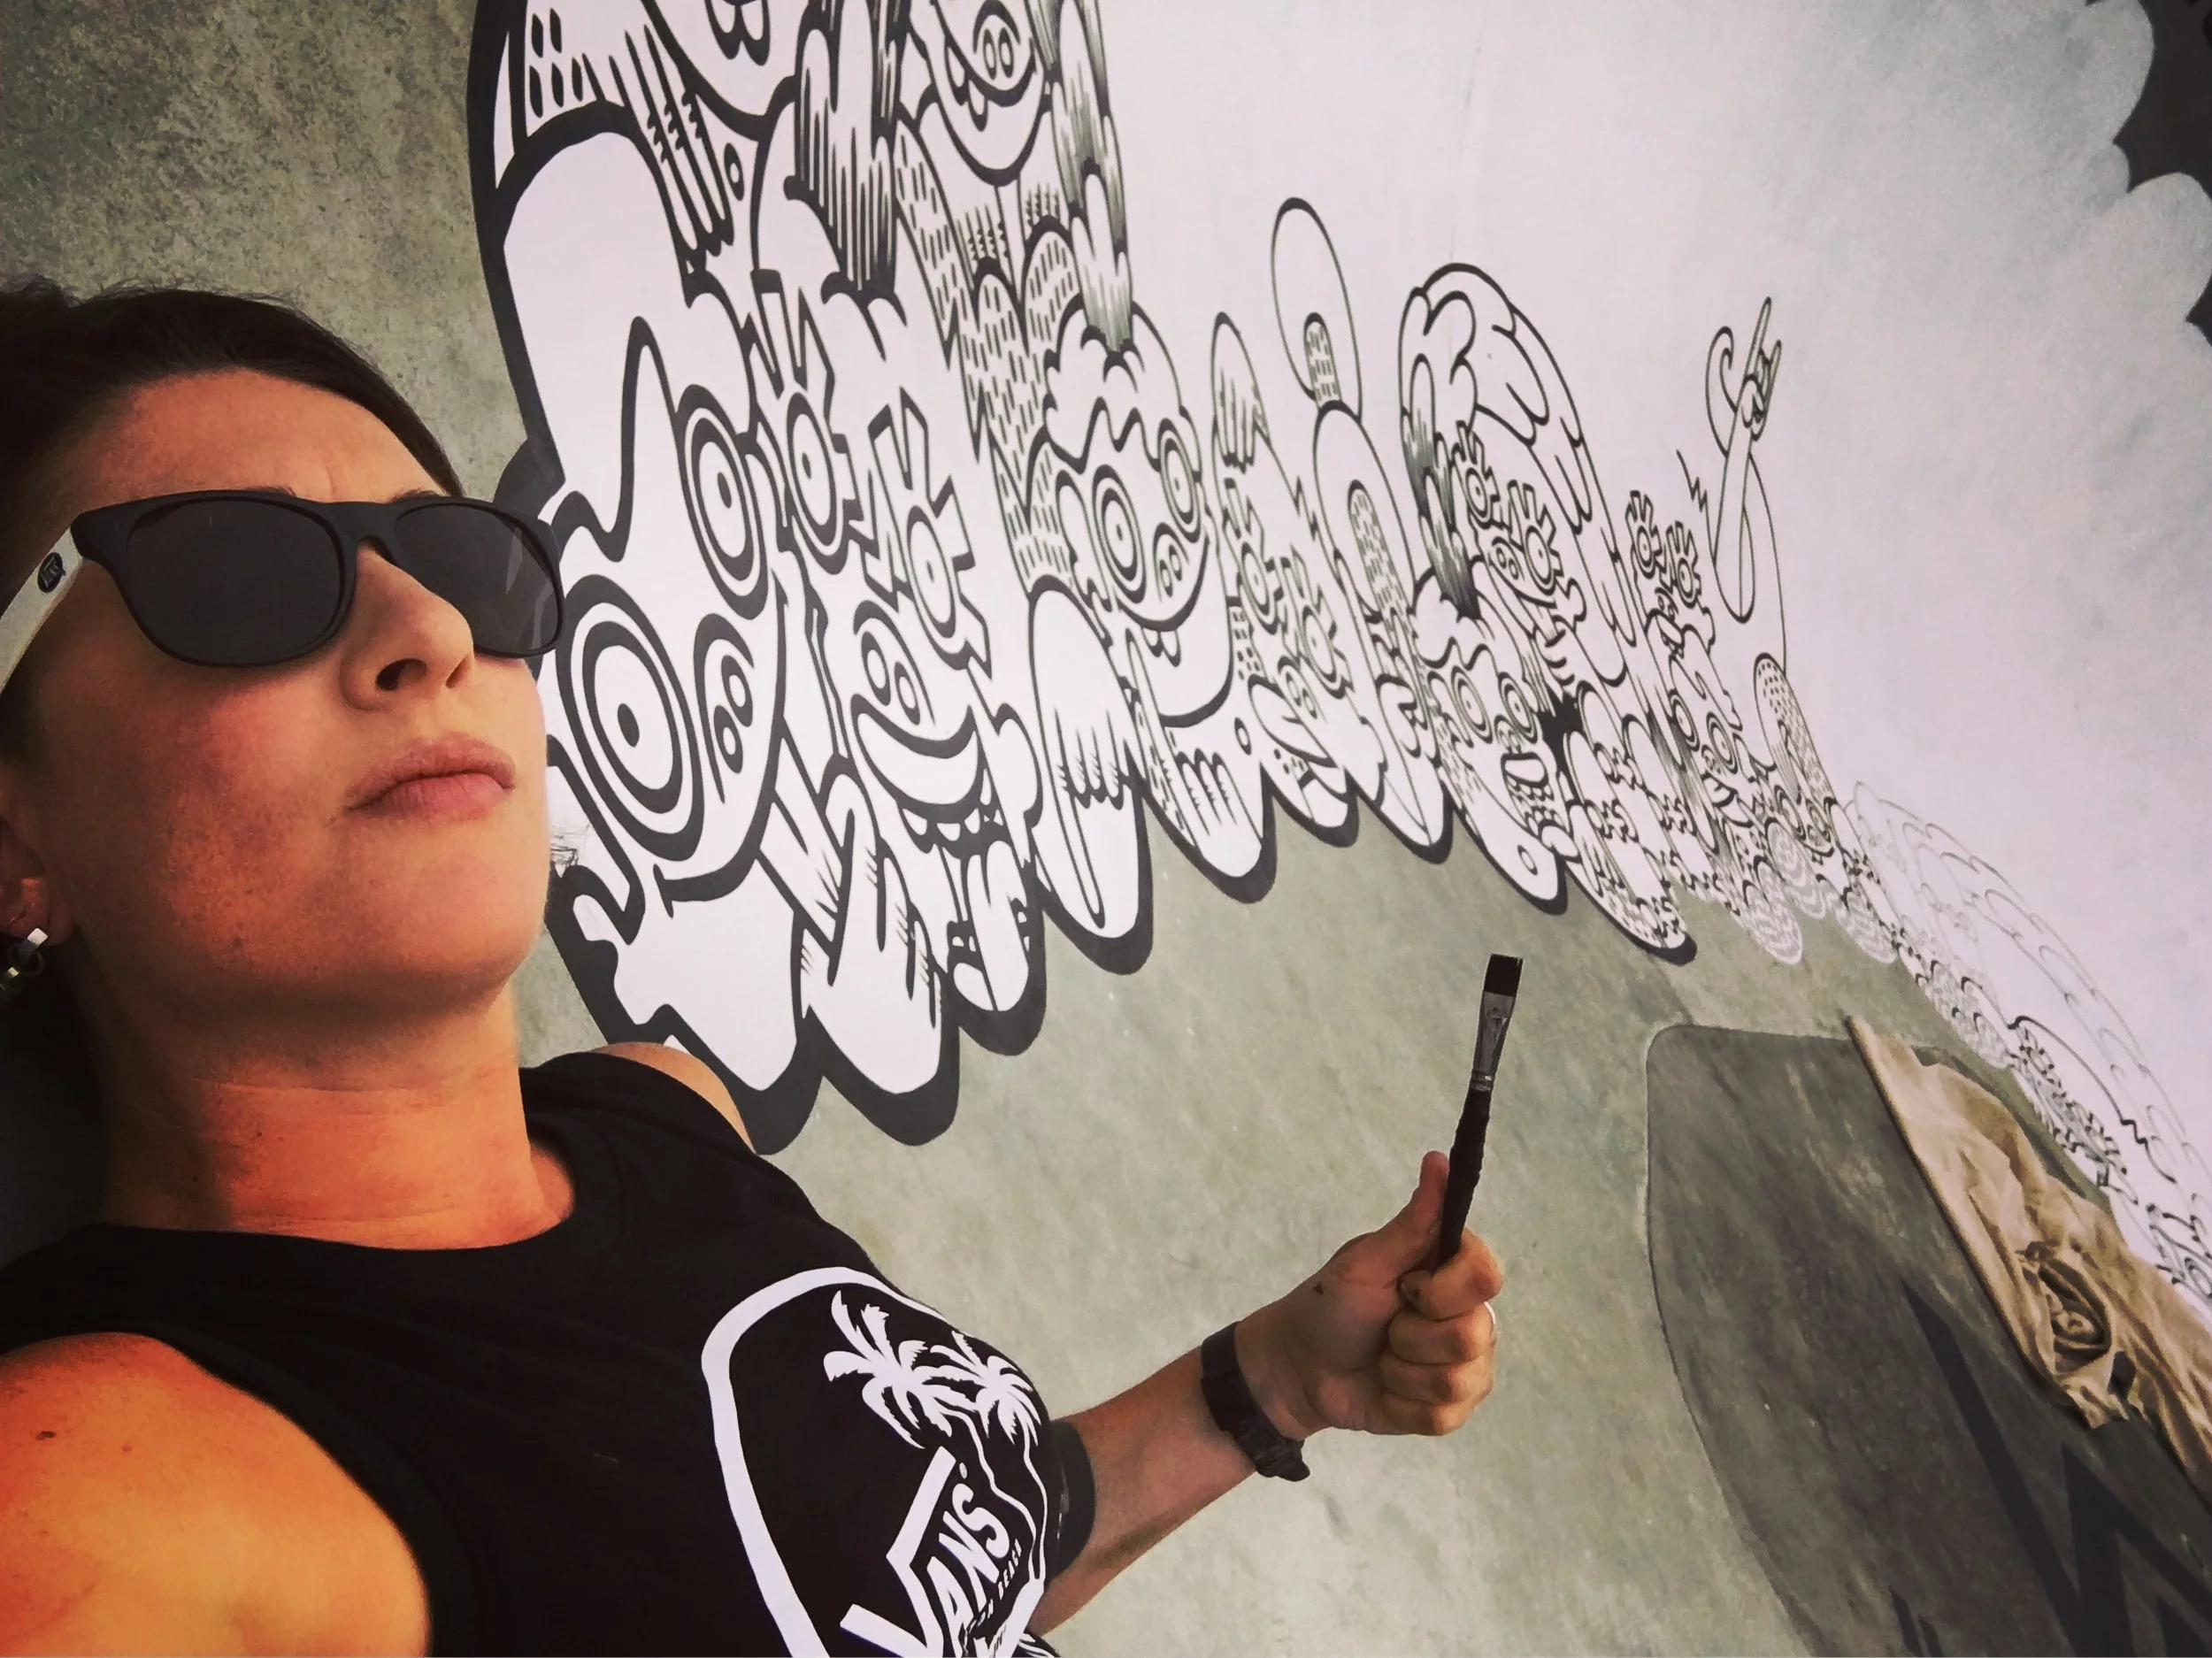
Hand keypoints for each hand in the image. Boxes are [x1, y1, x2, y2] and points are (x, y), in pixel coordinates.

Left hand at [1237, 1151, 1503, 1439]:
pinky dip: (1400, 1401)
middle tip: (1385, 1325)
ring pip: (1459, 1379)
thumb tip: (1439, 1159)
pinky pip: (1443, 1415)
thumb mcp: (1365, 1262)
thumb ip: (1412, 1221)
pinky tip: (1385, 1387)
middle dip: (1411, 1335)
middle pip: (1475, 1334)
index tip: (1405, 1288)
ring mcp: (1466, 1366)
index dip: (1444, 1290)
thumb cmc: (1329, 1305)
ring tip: (1382, 1356)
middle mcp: (1471, 1316)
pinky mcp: (1451, 1409)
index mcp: (1452, 1271)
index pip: (1488, 1275)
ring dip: (1401, 1370)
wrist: (1300, 1366)